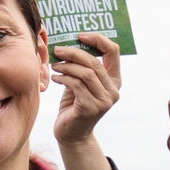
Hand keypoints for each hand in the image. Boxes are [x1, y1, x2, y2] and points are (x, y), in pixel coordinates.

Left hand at [51, 32, 121, 146]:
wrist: (71, 134)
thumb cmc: (74, 105)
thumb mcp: (80, 83)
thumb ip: (81, 67)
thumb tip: (68, 44)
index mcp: (114, 80)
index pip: (113, 52)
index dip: (98, 40)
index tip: (80, 36)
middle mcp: (113, 90)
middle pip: (95, 62)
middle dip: (74, 53)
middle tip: (58, 50)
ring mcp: (104, 101)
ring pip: (86, 73)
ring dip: (67, 66)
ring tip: (55, 65)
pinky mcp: (91, 108)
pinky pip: (76, 85)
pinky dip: (63, 78)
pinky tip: (54, 77)